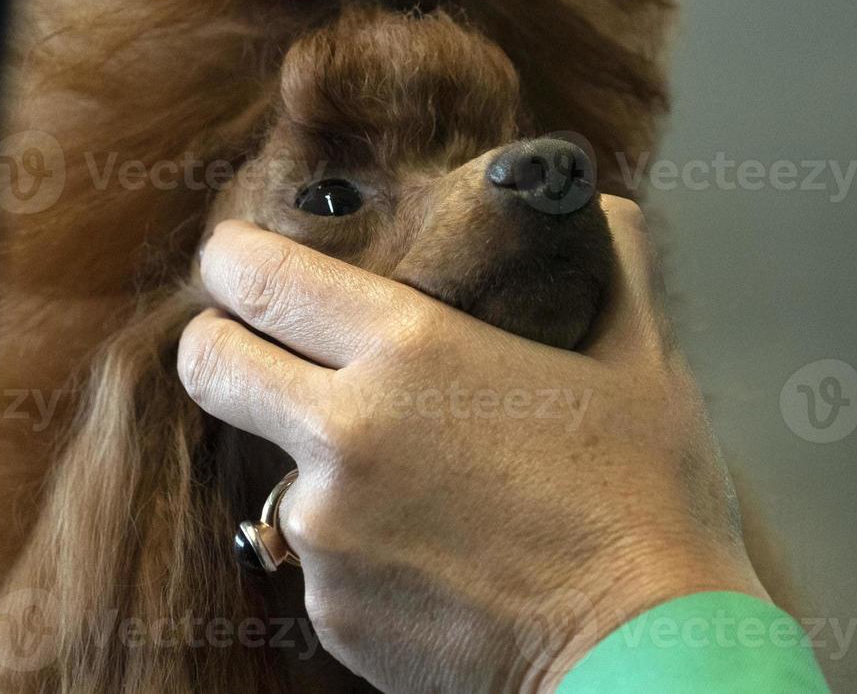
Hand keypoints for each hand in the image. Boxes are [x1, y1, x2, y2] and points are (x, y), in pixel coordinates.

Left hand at [177, 199, 764, 693]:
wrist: (646, 659)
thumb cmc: (647, 504)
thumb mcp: (642, 364)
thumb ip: (612, 266)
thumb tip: (601, 207)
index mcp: (410, 351)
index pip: (260, 278)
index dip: (231, 257)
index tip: (234, 257)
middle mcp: (344, 435)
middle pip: (209, 363)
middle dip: (218, 343)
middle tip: (258, 345)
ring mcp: (327, 532)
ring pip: (271, 468)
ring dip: (313, 461)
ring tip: (410, 479)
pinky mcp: (329, 611)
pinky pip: (315, 555)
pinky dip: (351, 544)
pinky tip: (429, 550)